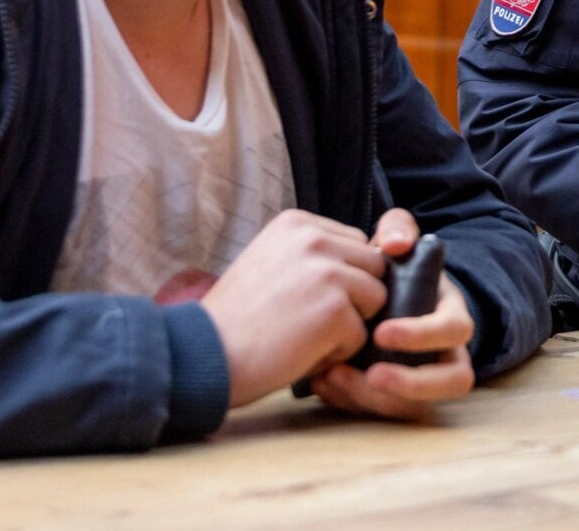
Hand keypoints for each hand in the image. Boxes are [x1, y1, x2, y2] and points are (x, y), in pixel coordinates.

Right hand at [201, 209, 386, 407]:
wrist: (202, 355)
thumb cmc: (237, 318)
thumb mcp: (271, 261)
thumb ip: (314, 254)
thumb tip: (372, 254)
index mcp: (298, 223)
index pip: (357, 242)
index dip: (344, 276)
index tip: (307, 296)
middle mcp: (314, 239)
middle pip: (374, 267)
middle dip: (354, 298)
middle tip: (308, 319)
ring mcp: (327, 273)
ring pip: (375, 299)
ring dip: (348, 325)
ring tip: (304, 335)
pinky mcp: (335, 310)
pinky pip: (362, 335)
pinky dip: (336, 353)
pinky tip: (299, 352)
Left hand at [310, 209, 478, 419]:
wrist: (368, 295)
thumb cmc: (389, 269)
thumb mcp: (395, 242)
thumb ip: (398, 229)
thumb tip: (396, 243)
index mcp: (449, 315)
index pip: (456, 331)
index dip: (424, 336)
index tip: (382, 331)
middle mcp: (443, 352)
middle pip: (452, 381)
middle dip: (413, 383)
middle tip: (371, 374)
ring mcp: (419, 379)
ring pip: (414, 406)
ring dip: (375, 399)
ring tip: (333, 378)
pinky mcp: (391, 397)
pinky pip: (380, 410)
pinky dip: (348, 400)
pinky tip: (321, 381)